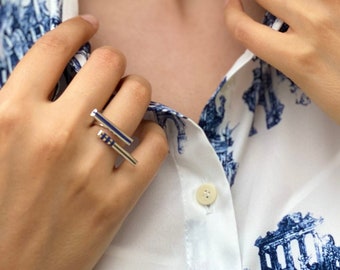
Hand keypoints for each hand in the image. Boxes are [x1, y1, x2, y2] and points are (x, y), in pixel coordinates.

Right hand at [0, 15, 167, 269]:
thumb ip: (13, 106)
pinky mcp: (117, 198)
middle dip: (111, 62)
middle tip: (109, 72)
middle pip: (106, 65)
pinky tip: (142, 137)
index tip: (88, 27)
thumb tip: (47, 78)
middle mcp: (54, 135)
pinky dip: (154, 134)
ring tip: (127, 99)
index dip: (75, 30)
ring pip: (137, 97)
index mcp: (9, 116)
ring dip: (135, 90)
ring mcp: (90, 167)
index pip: (53, 50)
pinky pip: (155, 146)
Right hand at [225, 0, 339, 123]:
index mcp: (296, 57)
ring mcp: (335, 8)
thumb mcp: (305, 80)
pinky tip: (309, 6)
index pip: (244, 28)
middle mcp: (314, 24)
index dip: (231, 14)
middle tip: (255, 3)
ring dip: (280, 0)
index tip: (232, 7)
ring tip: (280, 5)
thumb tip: (275, 26)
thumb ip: (285, 50)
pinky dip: (308, 2)